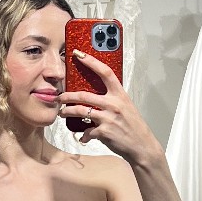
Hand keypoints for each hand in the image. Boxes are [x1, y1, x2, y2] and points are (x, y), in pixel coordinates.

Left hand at [59, 52, 162, 166]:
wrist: (142, 146)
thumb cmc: (134, 126)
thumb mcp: (126, 107)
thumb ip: (112, 99)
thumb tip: (95, 94)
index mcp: (120, 95)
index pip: (105, 72)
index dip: (91, 61)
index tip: (78, 54)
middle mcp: (114, 104)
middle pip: (84, 95)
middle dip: (67, 96)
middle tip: (60, 97)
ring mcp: (108, 118)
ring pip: (80, 111)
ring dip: (67, 112)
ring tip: (63, 113)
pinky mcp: (104, 132)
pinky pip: (87, 130)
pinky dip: (84, 134)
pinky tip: (84, 136)